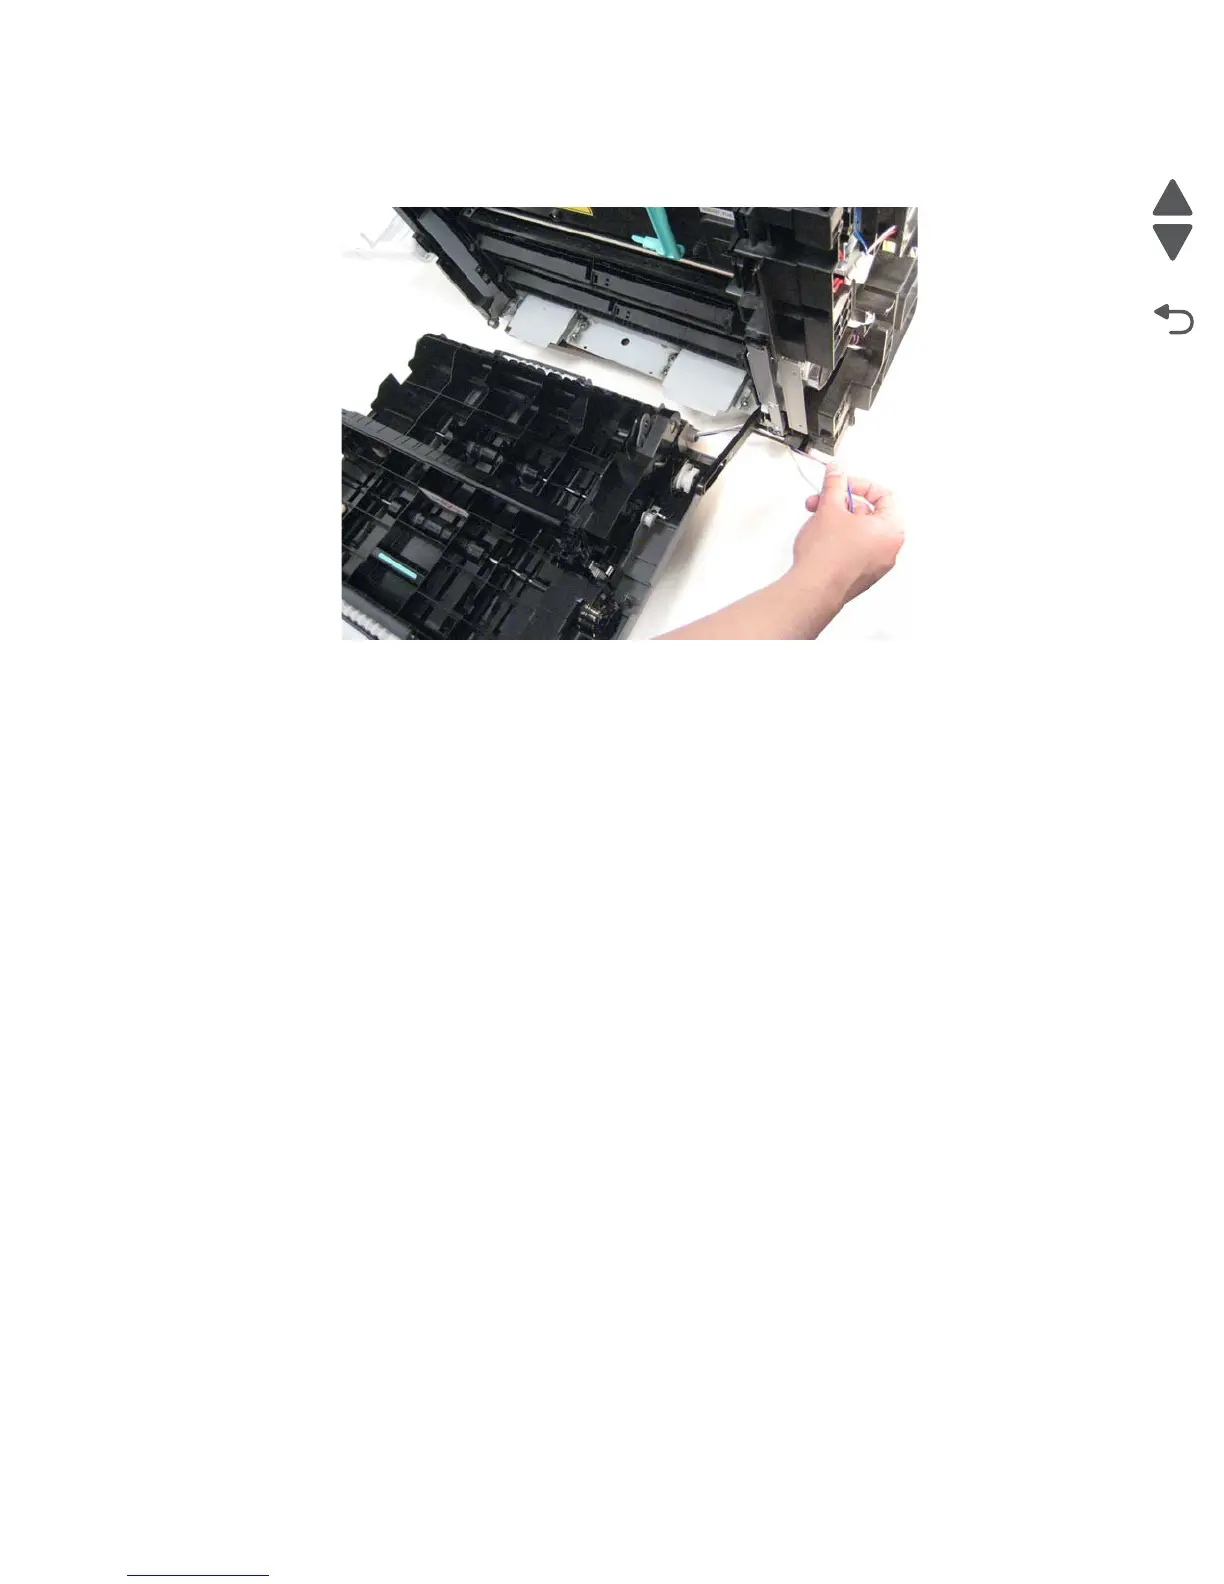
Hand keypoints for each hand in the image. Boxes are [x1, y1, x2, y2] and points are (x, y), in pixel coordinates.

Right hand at [789, 464, 904, 604]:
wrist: (812, 590)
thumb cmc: (827, 556)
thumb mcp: (829, 508)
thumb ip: (835, 484)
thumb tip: (837, 471)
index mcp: (892, 529)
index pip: (884, 495)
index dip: (860, 485)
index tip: (842, 485)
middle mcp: (889, 548)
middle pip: (870, 513)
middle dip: (842, 503)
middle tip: (823, 500)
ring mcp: (876, 564)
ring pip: (861, 531)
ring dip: (838, 520)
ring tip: (816, 519)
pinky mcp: (861, 575)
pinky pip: (855, 549)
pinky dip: (840, 538)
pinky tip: (820, 538)